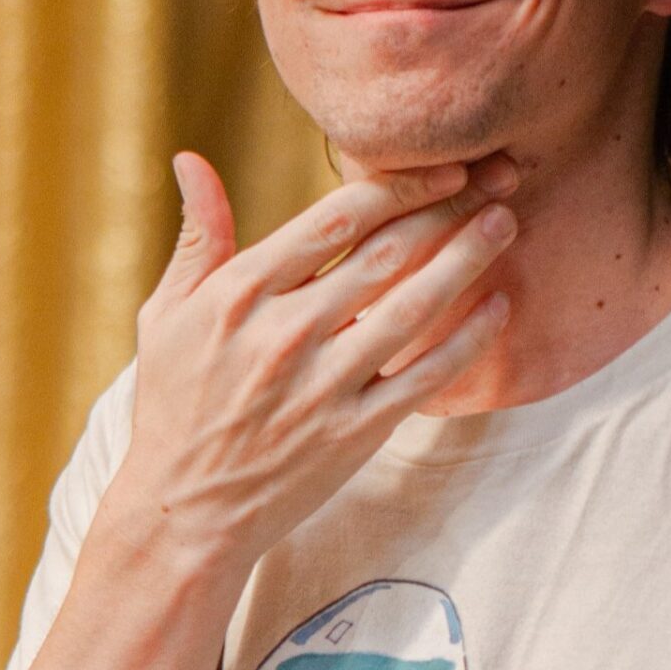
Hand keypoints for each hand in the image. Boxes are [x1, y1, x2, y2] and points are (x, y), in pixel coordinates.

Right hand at [105, 151, 519, 581]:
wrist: (185, 510)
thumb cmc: (174, 405)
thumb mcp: (167, 315)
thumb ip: (198, 237)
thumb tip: (192, 159)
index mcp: (241, 293)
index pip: (336, 219)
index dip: (398, 186)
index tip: (442, 167)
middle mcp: (286, 334)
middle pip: (386, 253)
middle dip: (448, 209)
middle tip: (496, 178)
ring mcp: (324, 385)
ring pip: (414, 308)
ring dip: (467, 260)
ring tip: (504, 223)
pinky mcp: (354, 432)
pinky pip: (425, 376)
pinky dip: (467, 340)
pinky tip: (498, 306)